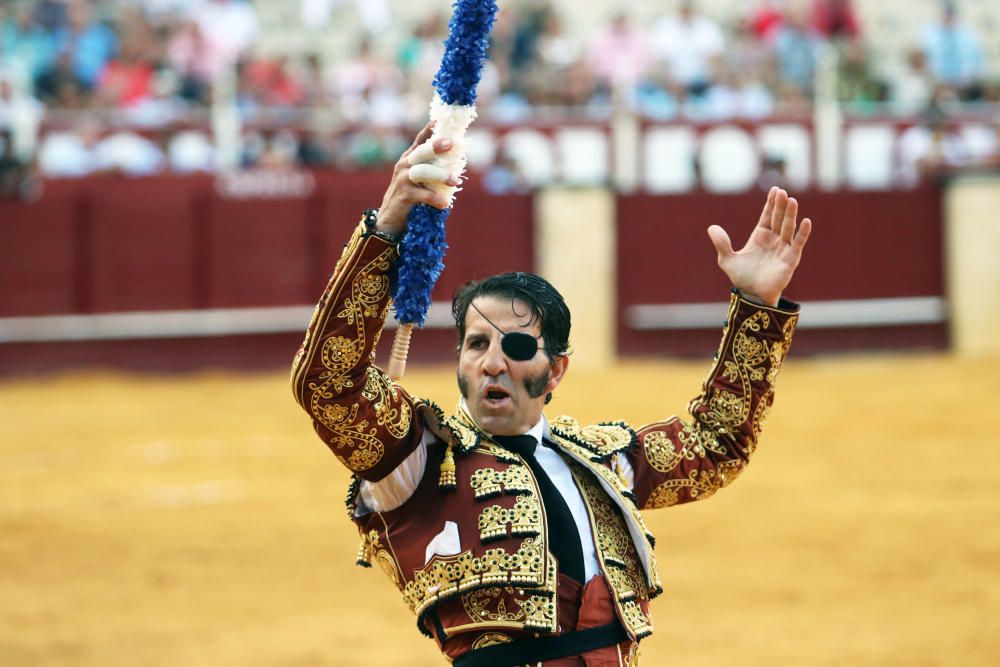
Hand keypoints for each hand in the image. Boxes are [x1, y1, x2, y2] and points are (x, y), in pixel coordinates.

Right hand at [375, 121, 458, 235]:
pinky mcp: (403, 195)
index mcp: (409, 158)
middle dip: (435, 146)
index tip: (440, 120)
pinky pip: (422, 195)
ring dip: (441, 176)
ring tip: (456, 182)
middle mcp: (404, 165)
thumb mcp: (418, 179)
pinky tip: (445, 203)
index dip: (429, 130)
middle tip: (451, 143)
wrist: (389, 219)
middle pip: (421, 152)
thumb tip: (457, 162)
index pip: (419, 140)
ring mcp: (402, 179)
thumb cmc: (409, 197)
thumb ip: (431, 169)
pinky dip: (435, 198)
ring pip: (423, 172)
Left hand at [707, 187, 812, 306]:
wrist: (752, 296)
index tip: (775, 190)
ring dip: (790, 215)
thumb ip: (722, 244)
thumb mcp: (727, 260)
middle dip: (780, 205)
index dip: (771, 204)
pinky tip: (806, 221)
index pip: (767, 216)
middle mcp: (773, 240)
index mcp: (759, 236)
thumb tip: (711, 228)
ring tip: (792, 200)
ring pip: (788, 228)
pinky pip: (798, 243)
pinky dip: (802, 233)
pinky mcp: (791, 259)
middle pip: (778, 219)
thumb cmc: (741, 278)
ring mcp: (783, 248)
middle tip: (782, 192)